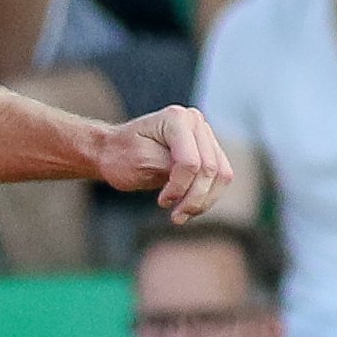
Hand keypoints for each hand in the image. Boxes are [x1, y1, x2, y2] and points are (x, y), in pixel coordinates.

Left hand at [95, 107, 231, 220]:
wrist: (114, 151)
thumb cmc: (120, 155)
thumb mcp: (139, 161)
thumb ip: (168, 165)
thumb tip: (195, 172)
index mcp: (175, 118)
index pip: (190, 162)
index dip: (179, 187)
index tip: (162, 202)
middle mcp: (195, 121)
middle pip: (211, 169)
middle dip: (194, 198)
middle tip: (175, 217)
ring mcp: (204, 134)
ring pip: (222, 174)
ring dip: (204, 201)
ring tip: (181, 216)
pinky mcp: (208, 150)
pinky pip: (220, 177)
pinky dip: (207, 196)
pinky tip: (188, 208)